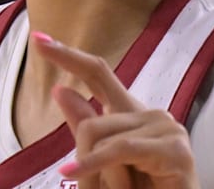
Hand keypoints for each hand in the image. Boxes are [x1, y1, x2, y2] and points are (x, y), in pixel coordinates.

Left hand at [31, 32, 199, 188]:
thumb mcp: (99, 162)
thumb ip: (84, 127)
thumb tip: (60, 89)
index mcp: (129, 113)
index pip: (96, 73)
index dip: (67, 55)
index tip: (38, 40)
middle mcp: (149, 114)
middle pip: (92, 119)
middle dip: (80, 152)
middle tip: (75, 174)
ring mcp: (166, 128)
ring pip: (103, 135)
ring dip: (93, 167)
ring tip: (106, 187)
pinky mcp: (175, 149)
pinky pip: (120, 149)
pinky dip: (94, 164)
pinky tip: (72, 172)